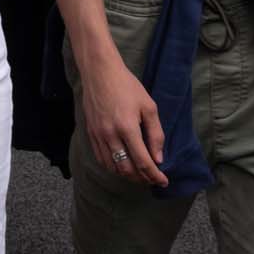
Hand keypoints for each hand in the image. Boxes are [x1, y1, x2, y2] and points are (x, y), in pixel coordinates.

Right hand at [80, 53, 167, 186]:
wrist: (99, 72)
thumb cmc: (127, 86)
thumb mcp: (149, 106)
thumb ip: (155, 134)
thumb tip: (158, 158)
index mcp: (128, 128)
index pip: (143, 162)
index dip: (155, 175)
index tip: (163, 181)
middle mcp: (110, 135)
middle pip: (127, 169)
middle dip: (142, 179)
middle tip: (153, 179)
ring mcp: (98, 135)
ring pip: (112, 167)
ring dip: (127, 175)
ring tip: (140, 174)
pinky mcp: (90, 133)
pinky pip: (102, 158)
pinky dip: (113, 167)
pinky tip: (122, 165)